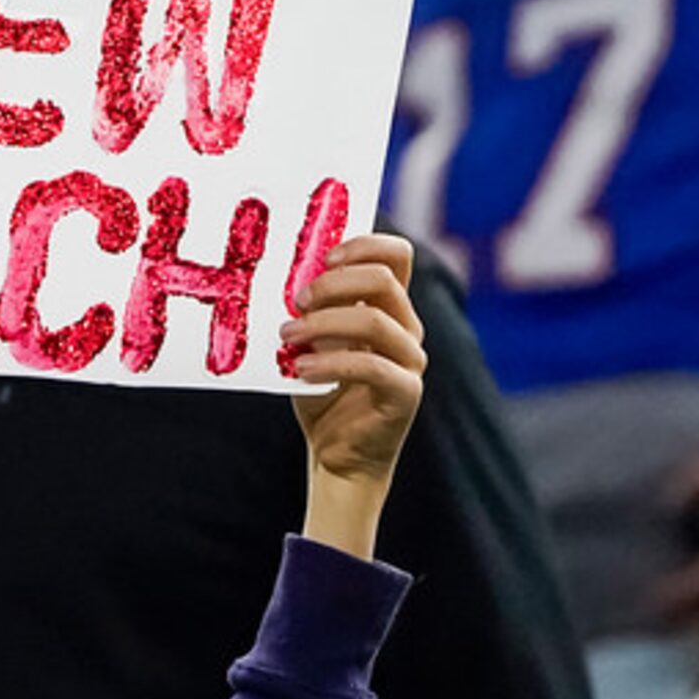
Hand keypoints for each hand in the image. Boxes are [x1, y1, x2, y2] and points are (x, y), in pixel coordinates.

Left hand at [284, 233, 426, 557]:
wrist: (335, 452)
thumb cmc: (320, 388)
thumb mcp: (310, 339)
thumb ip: (310, 308)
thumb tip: (288, 276)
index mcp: (388, 306)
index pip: (397, 255)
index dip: (365, 245)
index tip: (325, 257)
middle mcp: (406, 328)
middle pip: (385, 280)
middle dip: (336, 282)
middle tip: (298, 300)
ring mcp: (410, 360)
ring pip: (376, 320)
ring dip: (324, 323)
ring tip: (288, 336)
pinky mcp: (405, 393)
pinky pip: (373, 367)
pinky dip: (332, 363)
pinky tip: (302, 370)